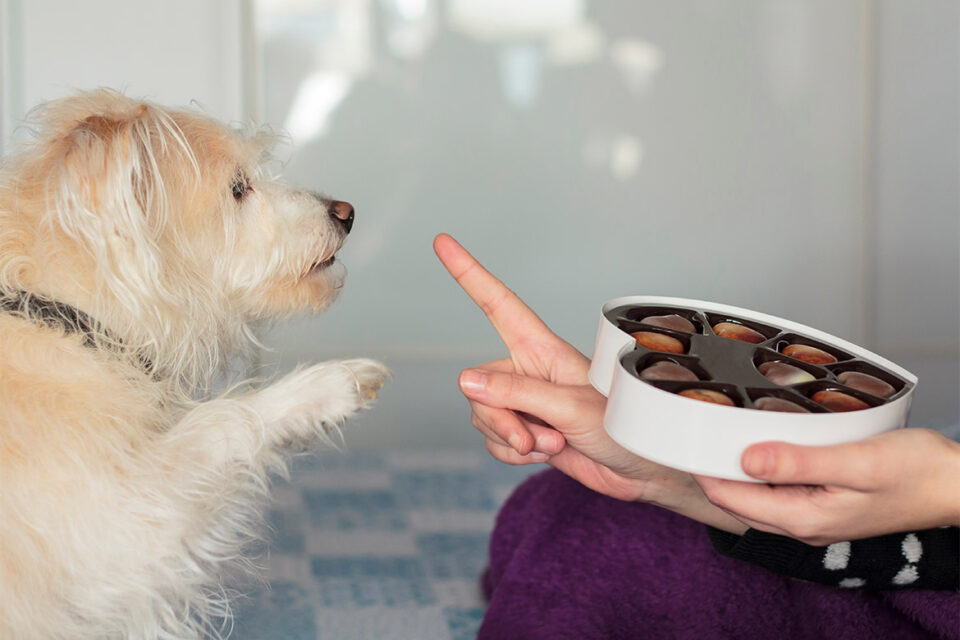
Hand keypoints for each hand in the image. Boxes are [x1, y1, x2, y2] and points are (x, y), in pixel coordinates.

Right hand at [434, 233, 746, 531]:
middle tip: (533, 438)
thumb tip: (465, 380)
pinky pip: (493, 441)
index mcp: (542, 349)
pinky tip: (544, 455)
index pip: (498, 304)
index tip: (443, 242)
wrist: (640, 471)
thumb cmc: (623, 427)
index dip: (469, 274)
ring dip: (511, 440)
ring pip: (483, 416)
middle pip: (478, 386)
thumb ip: (516, 394)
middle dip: (499, 419)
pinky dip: (512, 455)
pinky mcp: (524, 431)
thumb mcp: (570, 408)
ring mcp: (524, 403)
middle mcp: (528, 371)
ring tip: (552, 444)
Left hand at [694, 428, 959, 544]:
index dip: (703, 470)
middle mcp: (804, 524)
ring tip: (717, 435)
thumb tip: (746, 459)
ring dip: (735, 471)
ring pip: (756, 497)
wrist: (957, 484)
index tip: (683, 440)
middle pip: (738, 501)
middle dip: (712, 471)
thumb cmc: (917, 471)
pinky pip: (778, 492)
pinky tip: (760, 447)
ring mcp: (813, 517)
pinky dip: (761, 471)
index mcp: (805, 518)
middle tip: (693, 432)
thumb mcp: (856, 462)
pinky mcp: (824, 505)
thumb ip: (799, 463)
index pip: (732, 498)